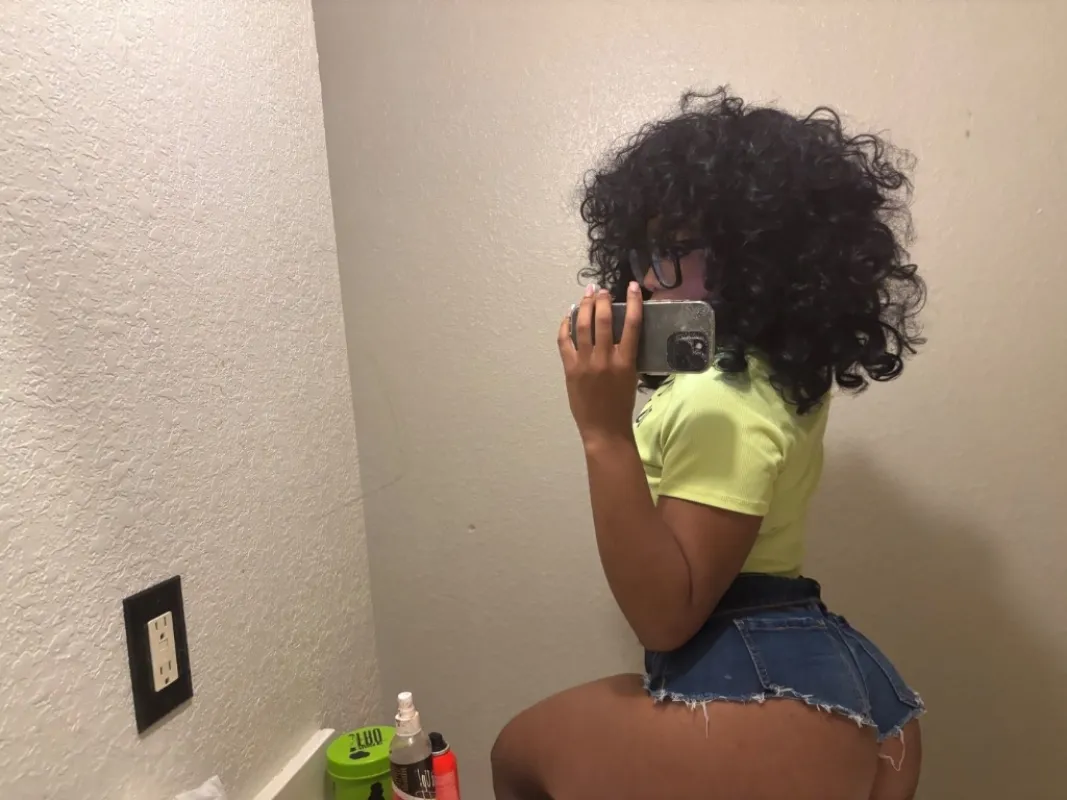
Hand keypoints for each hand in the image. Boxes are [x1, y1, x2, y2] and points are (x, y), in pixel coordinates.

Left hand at [557, 281, 642, 444]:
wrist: (604, 429)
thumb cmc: (621, 405)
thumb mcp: (631, 377)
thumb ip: (625, 355)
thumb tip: (619, 334)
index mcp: (626, 361)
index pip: (632, 325)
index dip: (633, 303)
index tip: (633, 288)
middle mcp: (605, 358)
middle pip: (603, 320)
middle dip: (602, 300)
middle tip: (602, 290)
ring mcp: (585, 363)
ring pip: (583, 326)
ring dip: (584, 306)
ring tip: (587, 295)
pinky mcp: (570, 369)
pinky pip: (564, 342)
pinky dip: (565, 326)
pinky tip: (567, 316)